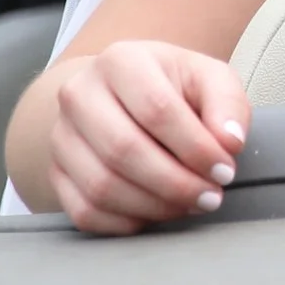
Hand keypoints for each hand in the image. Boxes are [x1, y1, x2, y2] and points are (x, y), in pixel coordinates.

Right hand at [47, 41, 252, 235]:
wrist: (125, 94)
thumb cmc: (176, 86)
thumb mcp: (211, 79)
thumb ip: (228, 106)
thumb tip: (229, 143)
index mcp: (121, 61)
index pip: (157, 110)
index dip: (196, 148)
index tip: (225, 171)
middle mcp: (79, 94)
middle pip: (123, 150)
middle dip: (176, 183)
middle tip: (211, 197)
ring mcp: (61, 135)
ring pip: (101, 185)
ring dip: (154, 206)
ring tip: (190, 205)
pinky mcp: (55, 172)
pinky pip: (83, 211)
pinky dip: (125, 223)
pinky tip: (158, 214)